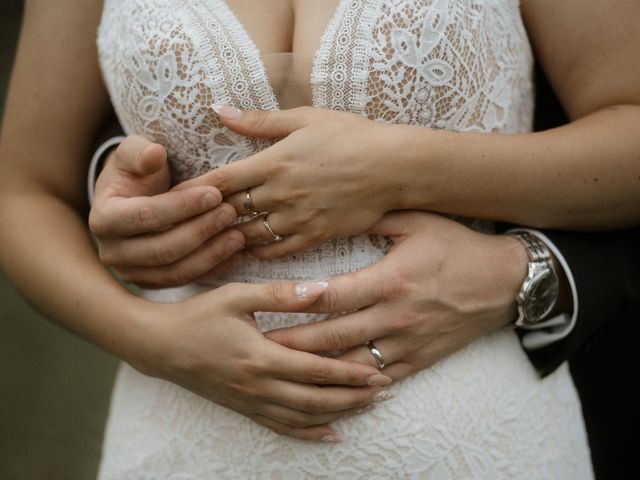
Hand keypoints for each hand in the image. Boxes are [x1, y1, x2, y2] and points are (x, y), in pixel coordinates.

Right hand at [89, 135, 245, 286]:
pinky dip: (214, 269)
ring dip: (211, 254)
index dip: (182, 206)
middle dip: (201, 231)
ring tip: (239, 235)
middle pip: (162, 249)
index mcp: (103, 219)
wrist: (132, 200)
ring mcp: (133, 273)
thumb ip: (141, 152)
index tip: (214, 193)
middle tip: (230, 213)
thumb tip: (155, 154)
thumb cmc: (136, 173)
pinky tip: (238, 254)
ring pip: (176, 271)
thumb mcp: (133, 154)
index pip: (146, 216)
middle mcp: (113, 253)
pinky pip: (187, 280)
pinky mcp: (154, 284)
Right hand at [129, 280, 391, 441]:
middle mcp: (260, 386)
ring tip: (366, 408)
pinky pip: (282, 427)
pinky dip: (309, 433)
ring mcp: (251, 402)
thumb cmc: (198, 316)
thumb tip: (322, 288)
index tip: (379, 373)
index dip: (350, 373)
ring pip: (304, 417)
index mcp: (262, 357)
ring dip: (338, 414)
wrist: (160, 345)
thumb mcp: (237, 295)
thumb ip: (281, 293)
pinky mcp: (243, 408)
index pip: (318, 370)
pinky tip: (330, 434)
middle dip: (353, 397)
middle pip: (317, 399)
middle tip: (384, 391)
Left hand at [176, 106, 410, 257]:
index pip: (220, 181)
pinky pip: (277, 250)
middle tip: (181, 225)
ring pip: (249, 234)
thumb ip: (257, 120)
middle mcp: (281, 193)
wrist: (394, 167)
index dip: (193, 192)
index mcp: (274, 162)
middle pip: (230, 210)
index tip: (171, 200)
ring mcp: (299, 217)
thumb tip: (218, 109)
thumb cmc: (351, 136)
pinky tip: (244, 252)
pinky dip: (256, 252)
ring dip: (227, 237)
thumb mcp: (304, 119)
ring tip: (206, 242)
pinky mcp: (316, 235)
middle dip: (204, 218)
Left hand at [266, 212, 527, 379]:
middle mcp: (394, 316)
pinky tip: (328, 388)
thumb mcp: (418, 222)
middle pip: (332, 337)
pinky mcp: (420, 359)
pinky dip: (353, 385)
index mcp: (389, 280)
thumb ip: (376, 217)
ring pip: (351, 364)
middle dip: (293, 345)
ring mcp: (407, 342)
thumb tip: (338, 208)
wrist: (505, 282)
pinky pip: (380, 377)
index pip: (332, 297)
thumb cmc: (459, 248)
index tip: (268, 307)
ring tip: (284, 371)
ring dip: (316, 370)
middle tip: (258, 348)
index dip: (297, 303)